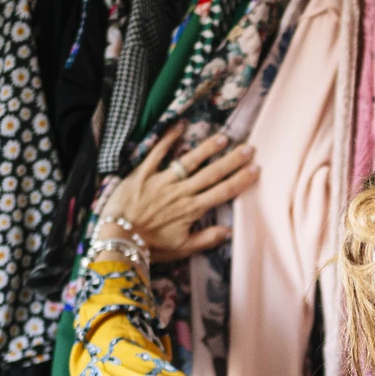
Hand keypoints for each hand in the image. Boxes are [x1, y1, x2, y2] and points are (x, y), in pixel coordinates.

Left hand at [96, 124, 259, 262]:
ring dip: (207, 148)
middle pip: (212, 173)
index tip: (256, 169)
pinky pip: (158, 152)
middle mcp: (181, 192)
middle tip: (249, 148)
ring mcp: (162, 180)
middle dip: (232, 161)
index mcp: (192, 210)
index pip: (222, 192)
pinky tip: (180, 125)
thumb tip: (228, 231)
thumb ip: (205, 239)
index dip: (241, 180)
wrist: (118, 238)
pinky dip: (168, 138)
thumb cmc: (149, 247)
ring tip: (223, 138)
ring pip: (189, 161)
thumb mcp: (181, 250)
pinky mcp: (143, 173)